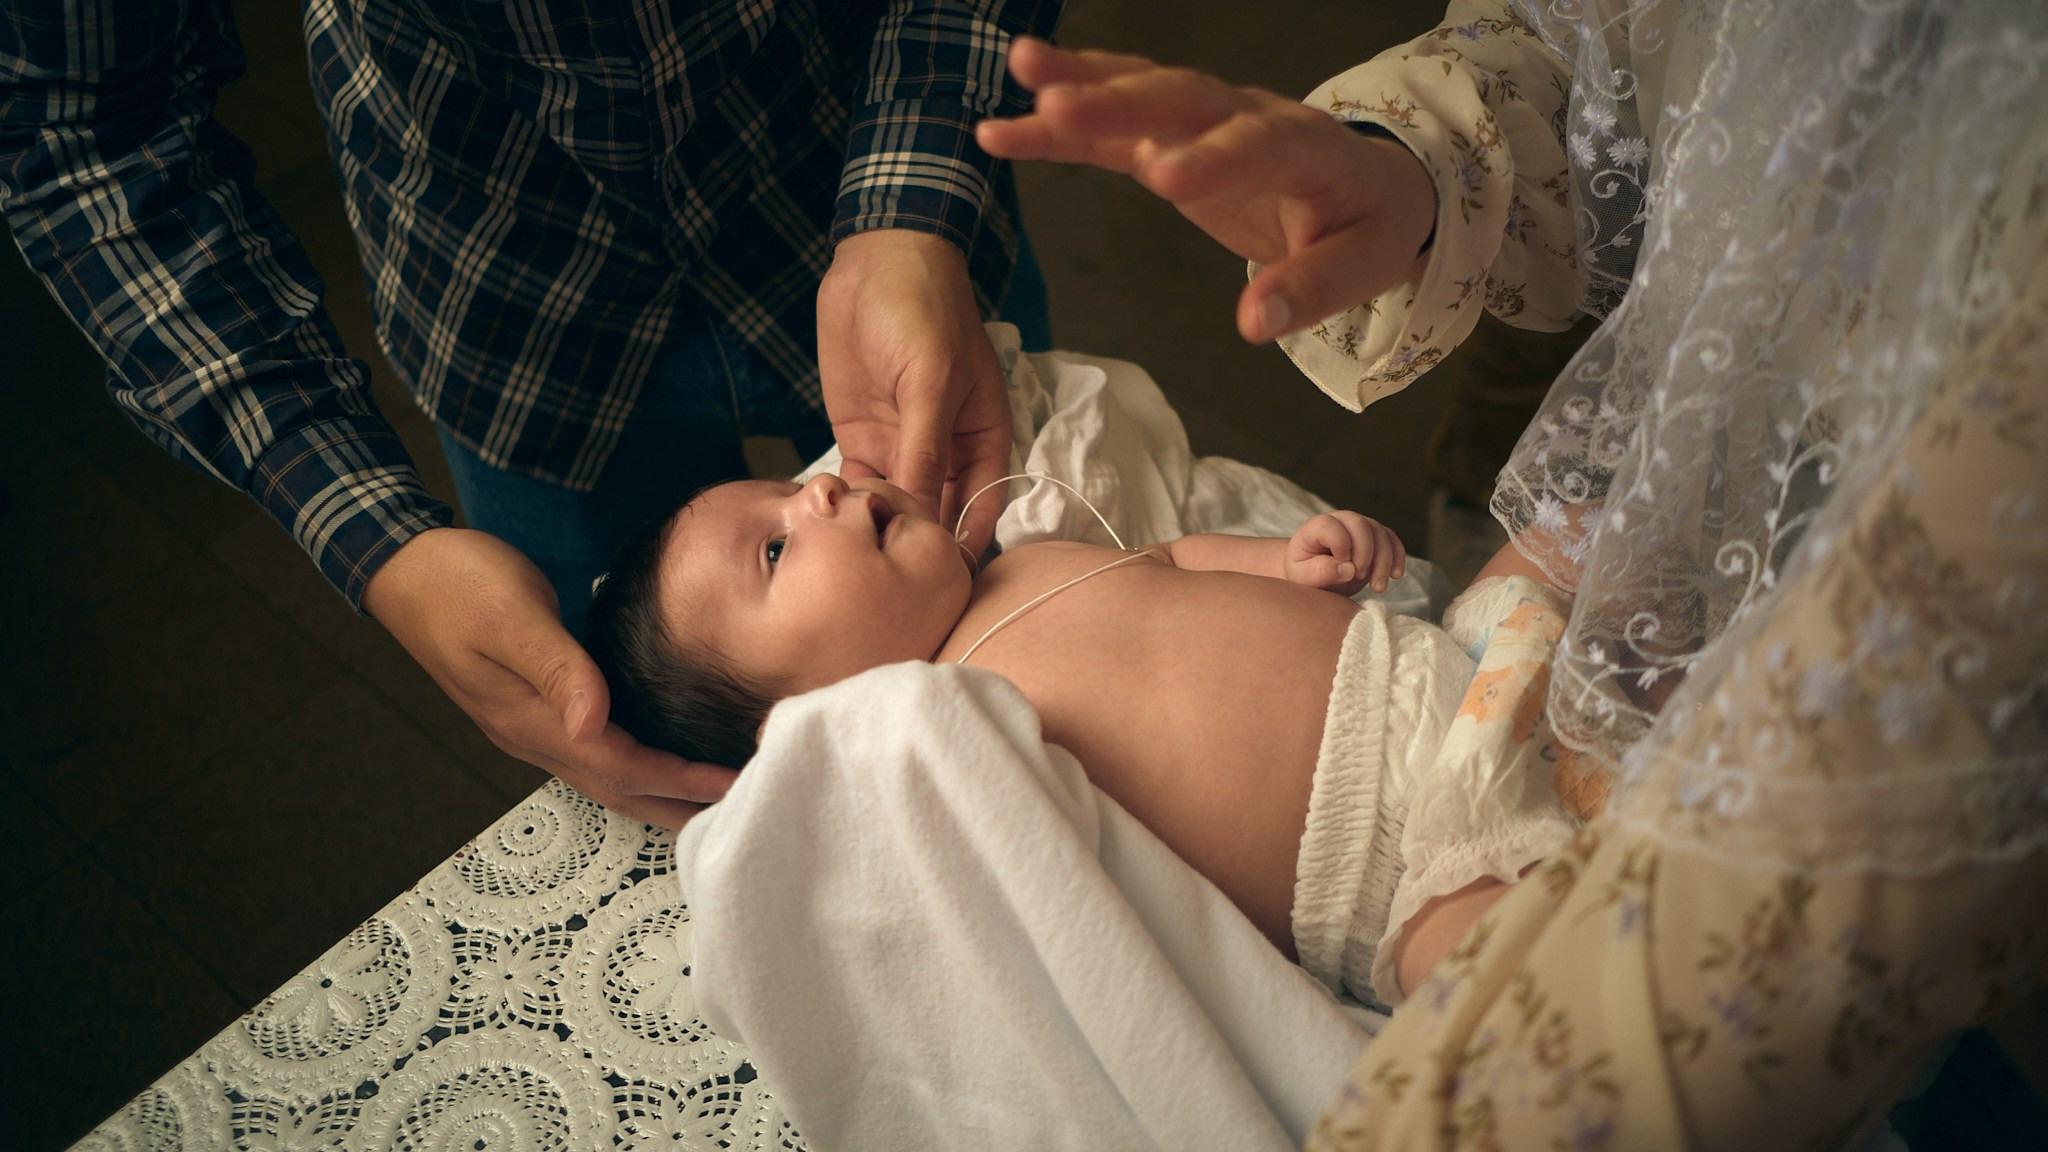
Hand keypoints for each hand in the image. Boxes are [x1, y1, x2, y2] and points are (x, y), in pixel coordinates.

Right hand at [362, 527, 739, 827]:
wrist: (405, 569)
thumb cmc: (458, 583)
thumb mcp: (510, 616)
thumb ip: (555, 667)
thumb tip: (593, 722)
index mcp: (529, 720)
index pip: (620, 765)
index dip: (678, 778)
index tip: (732, 783)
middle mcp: (530, 736)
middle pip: (617, 788)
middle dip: (677, 804)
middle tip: (741, 809)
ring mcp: (528, 727)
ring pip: (604, 778)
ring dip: (657, 794)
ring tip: (709, 800)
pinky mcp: (532, 708)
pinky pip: (592, 754)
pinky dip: (633, 765)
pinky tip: (658, 759)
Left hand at [817, 228, 1013, 560]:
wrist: (876, 261)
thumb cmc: (922, 311)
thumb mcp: (929, 382)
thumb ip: (927, 450)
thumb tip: (925, 515)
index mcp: (982, 438)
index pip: (981, 506)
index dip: (964, 546)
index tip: (943, 587)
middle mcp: (946, 451)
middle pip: (939, 515)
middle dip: (919, 549)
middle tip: (894, 590)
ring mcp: (903, 445)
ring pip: (897, 505)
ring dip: (880, 531)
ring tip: (860, 566)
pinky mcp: (864, 436)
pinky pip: (862, 484)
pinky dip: (851, 505)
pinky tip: (836, 528)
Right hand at [977, 37, 1435, 343]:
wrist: (1370, 183)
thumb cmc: (1367, 225)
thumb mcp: (1362, 266)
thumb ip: (1309, 291)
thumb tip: (1254, 323)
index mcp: (1307, 148)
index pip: (1259, 144)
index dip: (1212, 157)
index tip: (1161, 177)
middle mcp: (1251, 116)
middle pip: (1183, 100)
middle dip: (1119, 101)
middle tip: (1055, 106)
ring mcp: (1208, 120)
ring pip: (1142, 91)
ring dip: (1080, 81)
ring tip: (1020, 73)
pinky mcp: (1173, 136)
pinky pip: (1118, 120)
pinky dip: (1068, 115)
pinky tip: (1012, 119)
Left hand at [1286, 510, 1405, 594]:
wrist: (1318, 577)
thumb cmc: (1306, 575)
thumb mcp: (1305, 578)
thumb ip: (1321, 572)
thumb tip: (1348, 569)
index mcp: (1316, 527)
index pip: (1330, 525)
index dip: (1340, 545)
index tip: (1341, 566)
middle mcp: (1340, 520)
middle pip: (1360, 525)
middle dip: (1365, 554)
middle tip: (1359, 577)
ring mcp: (1360, 526)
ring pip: (1380, 533)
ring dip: (1384, 561)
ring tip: (1378, 587)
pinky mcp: (1376, 537)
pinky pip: (1392, 540)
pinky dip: (1397, 557)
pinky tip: (1396, 576)